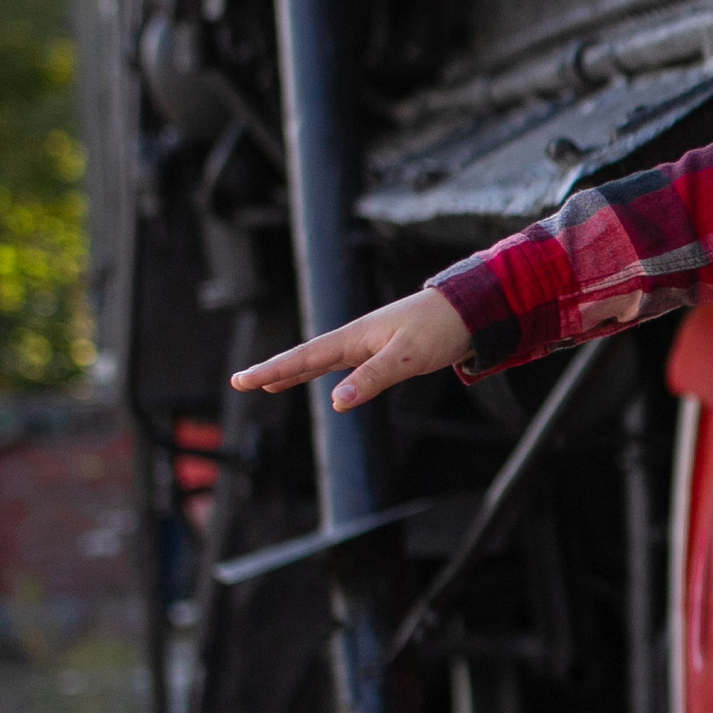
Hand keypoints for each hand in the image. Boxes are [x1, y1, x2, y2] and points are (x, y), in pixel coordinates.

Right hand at [230, 286, 470, 410]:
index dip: (272, 369)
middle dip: (273, 370)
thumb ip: (371, 379)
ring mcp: (368, 343)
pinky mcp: (384, 350)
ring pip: (322, 361)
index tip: (242, 380)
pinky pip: (344, 364)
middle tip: (241, 381)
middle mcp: (355, 339)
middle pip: (305, 357)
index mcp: (354, 337)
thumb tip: (335, 403)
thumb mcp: (406, 358)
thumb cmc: (440, 328)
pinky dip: (325, 373)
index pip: (304, 357)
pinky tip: (324, 381)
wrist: (471, 309)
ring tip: (268, 382)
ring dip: (295, 371)